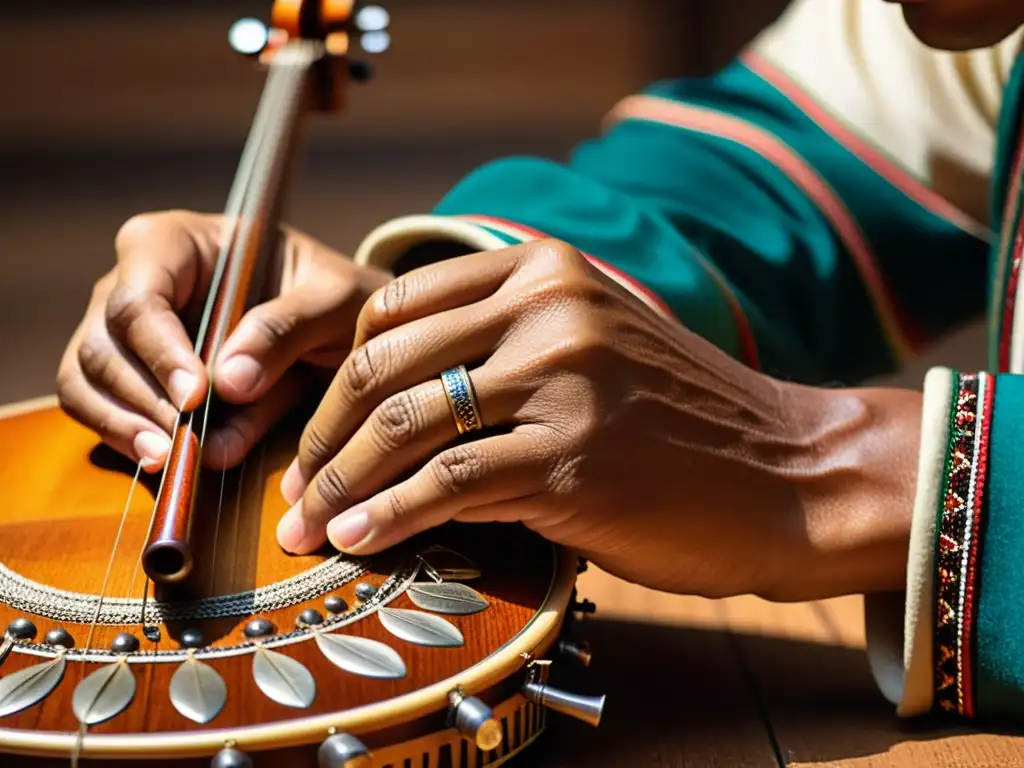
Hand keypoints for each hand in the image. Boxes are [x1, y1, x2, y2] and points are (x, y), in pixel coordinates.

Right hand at [56, 210, 388, 470]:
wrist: (340, 325)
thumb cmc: (332, 295)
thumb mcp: (333, 300)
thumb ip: (286, 329)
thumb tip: (229, 382)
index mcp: (176, 242)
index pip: (141, 295)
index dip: (161, 350)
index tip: (196, 396)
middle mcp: (135, 281)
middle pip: (105, 342)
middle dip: (143, 397)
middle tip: (182, 442)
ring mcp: (122, 331)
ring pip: (88, 380)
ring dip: (124, 425)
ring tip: (168, 458)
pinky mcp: (129, 377)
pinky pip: (101, 409)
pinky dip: (125, 438)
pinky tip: (162, 461)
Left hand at [276, 239, 918, 599]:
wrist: (789, 474)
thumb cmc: (679, 420)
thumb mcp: (591, 346)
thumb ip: (500, 347)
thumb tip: (387, 401)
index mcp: (542, 268)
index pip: (391, 308)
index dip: (333, 372)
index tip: (310, 424)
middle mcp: (547, 307)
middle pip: (382, 365)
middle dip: (319, 434)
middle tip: (291, 484)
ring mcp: (561, 378)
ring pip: (403, 426)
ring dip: (337, 484)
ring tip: (306, 524)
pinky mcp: (572, 458)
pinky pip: (448, 486)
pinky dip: (389, 517)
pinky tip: (358, 541)